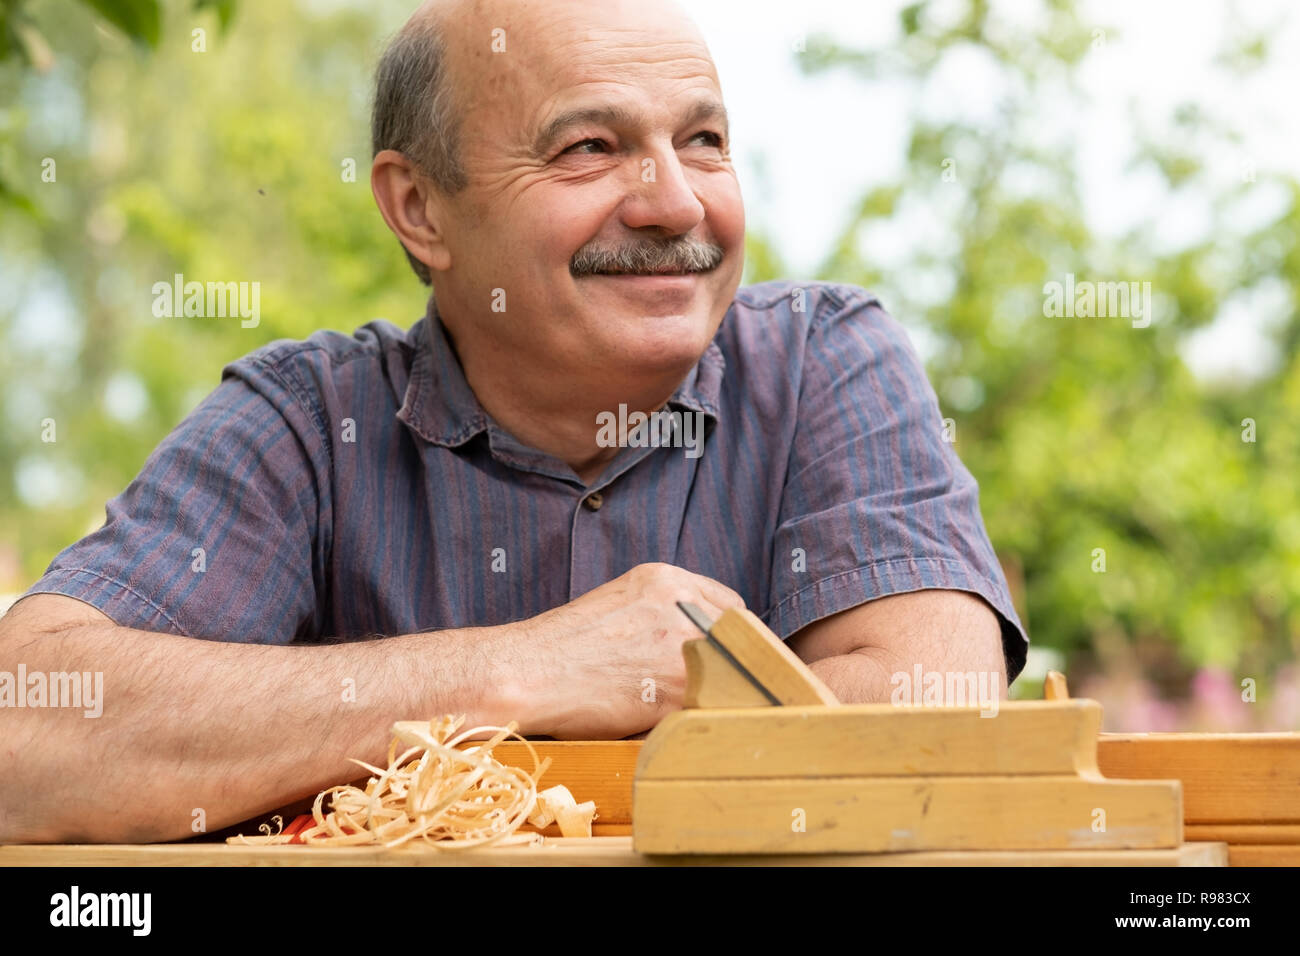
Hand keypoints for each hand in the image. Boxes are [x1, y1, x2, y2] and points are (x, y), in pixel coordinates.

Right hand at [514, 563, 744, 738]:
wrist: (526, 672)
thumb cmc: (561, 648)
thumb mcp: (620, 605)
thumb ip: (664, 615)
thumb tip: (699, 646)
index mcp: (666, 579)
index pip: (731, 608)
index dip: (729, 639)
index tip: (724, 659)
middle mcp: (680, 604)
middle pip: (738, 640)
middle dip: (729, 665)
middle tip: (713, 689)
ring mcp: (682, 646)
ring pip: (731, 674)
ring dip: (719, 694)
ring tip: (693, 708)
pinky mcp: (676, 688)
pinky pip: (711, 706)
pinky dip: (702, 718)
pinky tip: (676, 723)